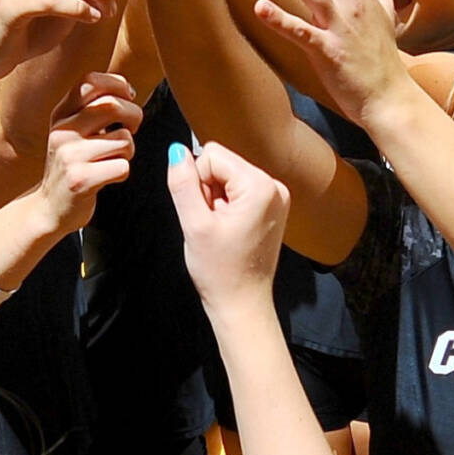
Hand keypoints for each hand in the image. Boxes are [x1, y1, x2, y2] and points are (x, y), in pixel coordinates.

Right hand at [36, 73, 139, 235]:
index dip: (117, 84)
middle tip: (132, 128)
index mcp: (60, 114)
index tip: (129, 97)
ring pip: (123, 139)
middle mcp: (61, 131)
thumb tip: (127, 90)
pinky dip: (122, 172)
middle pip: (111, 105)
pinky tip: (108, 176)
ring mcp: (69, 155)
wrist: (50, 208)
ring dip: (128, 150)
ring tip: (113, 159)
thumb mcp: (73, 131)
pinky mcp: (80, 180)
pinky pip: (122, 167)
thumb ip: (92, 109)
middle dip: (134, 115)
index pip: (90, 82)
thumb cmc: (73, 166)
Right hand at [168, 140, 286, 309]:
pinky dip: (227, 207)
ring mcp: (276, 198)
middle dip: (208, 191)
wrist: (243, 303)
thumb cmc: (221, 271)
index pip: (212, 155)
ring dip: (216, 200)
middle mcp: (274, 186)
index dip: (197, 182)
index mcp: (260, 186)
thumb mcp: (194, 224)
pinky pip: (239, 191)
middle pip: (222, 164)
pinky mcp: (272, 208)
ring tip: (220, 230)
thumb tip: (176, 151)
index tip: (204, 213)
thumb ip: (183, 183)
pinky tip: (228, 231)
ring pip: (228, 177)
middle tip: (211, 224)